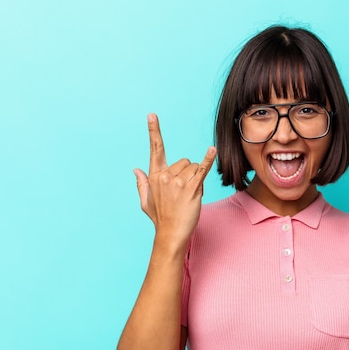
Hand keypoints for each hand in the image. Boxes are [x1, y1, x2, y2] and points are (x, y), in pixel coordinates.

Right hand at [134, 113, 215, 245]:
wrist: (170, 234)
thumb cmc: (160, 218)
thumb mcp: (145, 202)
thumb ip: (142, 184)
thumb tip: (135, 169)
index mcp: (155, 176)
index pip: (155, 149)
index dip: (154, 131)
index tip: (152, 115)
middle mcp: (165, 175)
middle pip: (184, 161)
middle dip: (187, 173)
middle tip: (183, 192)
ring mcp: (178, 181)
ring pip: (194, 167)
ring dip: (195, 179)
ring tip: (189, 196)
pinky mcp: (191, 188)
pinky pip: (201, 169)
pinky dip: (208, 159)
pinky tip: (212, 150)